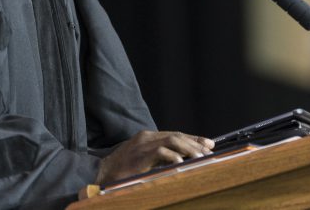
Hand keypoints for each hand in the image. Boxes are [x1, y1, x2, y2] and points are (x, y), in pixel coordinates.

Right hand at [94, 130, 214, 184]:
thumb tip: (180, 160)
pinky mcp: (140, 155)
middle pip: (176, 136)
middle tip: (208, 152)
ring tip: (200, 158)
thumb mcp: (143, 160)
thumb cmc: (122, 170)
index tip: (208, 144)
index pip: (175, 134)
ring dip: (189, 149)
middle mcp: (146, 137)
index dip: (193, 139)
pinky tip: (182, 163)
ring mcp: (142, 145)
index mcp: (147, 137)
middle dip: (195, 144)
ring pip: (172, 141)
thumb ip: (159, 157)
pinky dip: (173, 157)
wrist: (101, 174)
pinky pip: (160, 153)